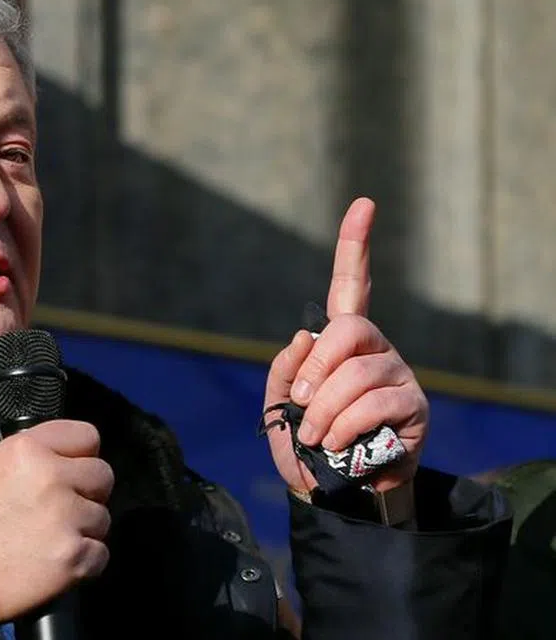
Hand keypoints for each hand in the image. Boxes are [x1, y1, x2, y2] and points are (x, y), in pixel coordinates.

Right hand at [0, 419, 113, 621]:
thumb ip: (36, 460)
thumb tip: (69, 464)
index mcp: (27, 449)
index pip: (87, 435)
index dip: (81, 456)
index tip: (72, 470)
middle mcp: (50, 476)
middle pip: (103, 475)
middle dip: (88, 493)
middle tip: (61, 510)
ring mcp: (66, 517)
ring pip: (103, 518)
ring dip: (84, 530)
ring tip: (49, 540)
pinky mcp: (74, 556)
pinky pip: (101, 554)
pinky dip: (84, 562)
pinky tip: (54, 563)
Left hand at [263, 198, 428, 492]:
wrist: (333, 491)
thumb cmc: (306, 443)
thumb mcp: (280, 405)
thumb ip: (286, 370)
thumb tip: (306, 336)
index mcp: (341, 341)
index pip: (350, 285)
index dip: (355, 245)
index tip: (363, 204)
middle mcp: (375, 348)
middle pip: (349, 328)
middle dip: (318, 367)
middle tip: (302, 403)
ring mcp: (398, 375)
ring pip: (357, 374)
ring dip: (324, 411)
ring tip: (315, 436)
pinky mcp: (414, 407)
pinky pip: (373, 404)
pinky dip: (342, 426)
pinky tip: (335, 444)